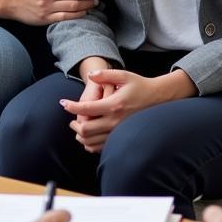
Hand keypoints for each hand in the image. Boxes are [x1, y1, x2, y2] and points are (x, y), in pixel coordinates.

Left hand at [60, 67, 195, 152]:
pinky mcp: (120, 137)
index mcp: (114, 104)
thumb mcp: (124, 75)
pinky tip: (89, 135)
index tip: (63, 103)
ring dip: (80, 134)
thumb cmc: (139, 85)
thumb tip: (90, 76)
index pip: (86, 109)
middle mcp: (115, 121)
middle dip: (74, 124)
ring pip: (91, 141)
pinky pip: (100, 147)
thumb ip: (105, 74)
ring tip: (78, 126)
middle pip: (85, 129)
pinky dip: (90, 143)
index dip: (71, 106)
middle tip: (71, 118)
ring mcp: (118, 131)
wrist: (157, 98)